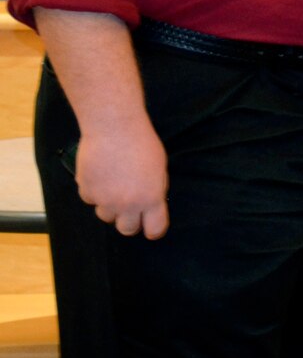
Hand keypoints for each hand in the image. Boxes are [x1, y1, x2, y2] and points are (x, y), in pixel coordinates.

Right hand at [75, 120, 169, 239]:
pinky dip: (95, 191)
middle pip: (127, 229)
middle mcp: (127, 205)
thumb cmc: (142, 143)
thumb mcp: (159, 168)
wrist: (114, 128)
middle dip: (130, 221)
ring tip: (115, 184)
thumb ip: (154, 190)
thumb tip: (150, 203)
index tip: (151, 225)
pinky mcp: (86, 191)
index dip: (153, 229)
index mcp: (151, 199)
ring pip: (106, 216)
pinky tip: (101, 174)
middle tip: (131, 207)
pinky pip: (91, 200)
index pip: (154, 229)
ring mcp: (104, 200)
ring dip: (110, 206)